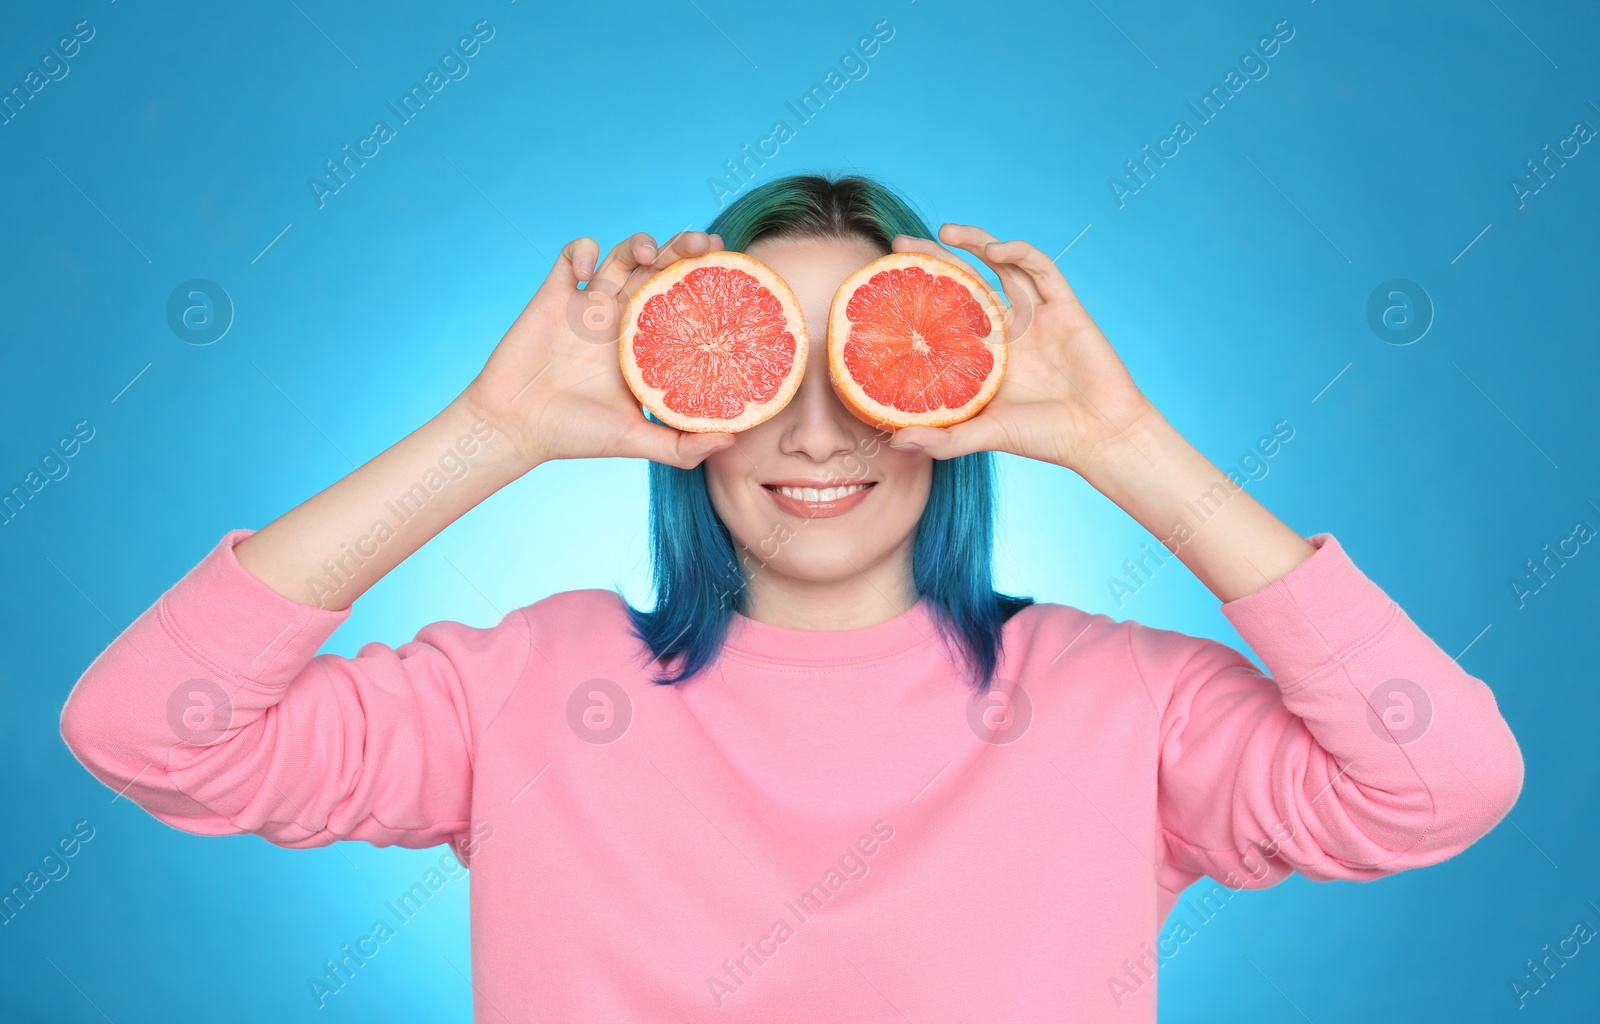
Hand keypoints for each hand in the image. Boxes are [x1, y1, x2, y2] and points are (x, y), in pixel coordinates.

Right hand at [460, 230, 736, 468]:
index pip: (684, 301)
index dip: (706, 281)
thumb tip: (731, 439)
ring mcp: (589, 305)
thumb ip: (681, 446)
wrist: (514, 429)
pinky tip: (589, 273)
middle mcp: (621, 319)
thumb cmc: (573, 436)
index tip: (730, 269)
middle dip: (684, 248)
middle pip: (660, 268)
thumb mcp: (635, 441)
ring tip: (650, 253)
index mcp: (645, 345)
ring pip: (622, 254)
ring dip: (640, 242)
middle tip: (704, 243)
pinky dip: (583, 251)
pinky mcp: (555, 295)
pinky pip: (573, 255)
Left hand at [884, 224, 1158, 476]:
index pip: (945, 313)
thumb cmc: (1047, 439)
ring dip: (976, 243)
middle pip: (967, 282)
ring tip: (945, 232)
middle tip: (901, 244)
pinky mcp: (1066, 308)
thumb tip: (895, 443)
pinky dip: (1020, 253)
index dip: (920, 294)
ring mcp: (1037, 316)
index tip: (888, 280)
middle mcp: (1008, 331)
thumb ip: (943, 440)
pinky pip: (1042, 270)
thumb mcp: (986, 436)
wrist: (1103, 437)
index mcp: (986, 356)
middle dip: (936, 259)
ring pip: (1002, 266)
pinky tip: (997, 249)